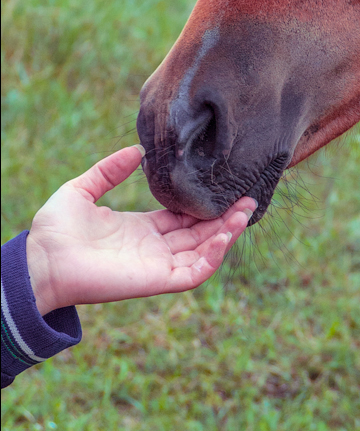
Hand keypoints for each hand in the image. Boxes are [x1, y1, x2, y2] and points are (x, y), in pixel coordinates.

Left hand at [25, 146, 255, 315]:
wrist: (40, 261)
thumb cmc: (54, 231)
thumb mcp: (82, 189)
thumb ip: (108, 170)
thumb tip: (135, 151)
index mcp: (140, 229)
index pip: (183, 218)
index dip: (205, 205)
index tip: (224, 186)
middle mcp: (153, 248)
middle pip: (201, 233)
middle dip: (226, 217)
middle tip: (248, 196)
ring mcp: (156, 265)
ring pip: (203, 252)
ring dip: (226, 233)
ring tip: (245, 210)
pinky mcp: (155, 279)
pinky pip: (193, 272)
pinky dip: (212, 256)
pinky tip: (224, 235)